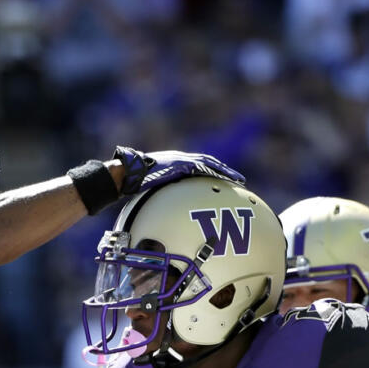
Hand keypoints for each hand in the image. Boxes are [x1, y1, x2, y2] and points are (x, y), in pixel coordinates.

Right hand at [114, 146, 244, 194]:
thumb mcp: (153, 186)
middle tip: (238, 179)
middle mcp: (181, 158)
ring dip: (224, 171)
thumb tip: (164, 208)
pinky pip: (202, 168)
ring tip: (238, 179)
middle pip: (208, 162)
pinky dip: (214, 173)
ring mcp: (182, 160)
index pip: (199, 165)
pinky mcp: (181, 163)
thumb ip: (163, 193)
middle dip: (224, 171)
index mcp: (176, 163)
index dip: (214, 171)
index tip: (225, 178)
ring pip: (209, 163)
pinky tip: (225, 179)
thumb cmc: (137, 181)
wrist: (129, 172)